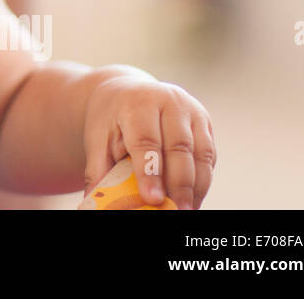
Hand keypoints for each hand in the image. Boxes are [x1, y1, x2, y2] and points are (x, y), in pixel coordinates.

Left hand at [82, 71, 215, 209]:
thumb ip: (98, 169)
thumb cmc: (110, 120)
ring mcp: (191, 109)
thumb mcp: (98, 139)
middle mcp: (168, 101)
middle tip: (176, 210)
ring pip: (201, 152)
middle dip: (179, 184)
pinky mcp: (205, 121)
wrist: (126, 93)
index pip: (146, 140)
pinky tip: (193, 197)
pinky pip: (209, 154)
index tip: (152, 199)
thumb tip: (94, 200)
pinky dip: (203, 179)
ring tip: (187, 209)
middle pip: (179, 147)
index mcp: (137, 102)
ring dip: (196, 186)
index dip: (150, 172)